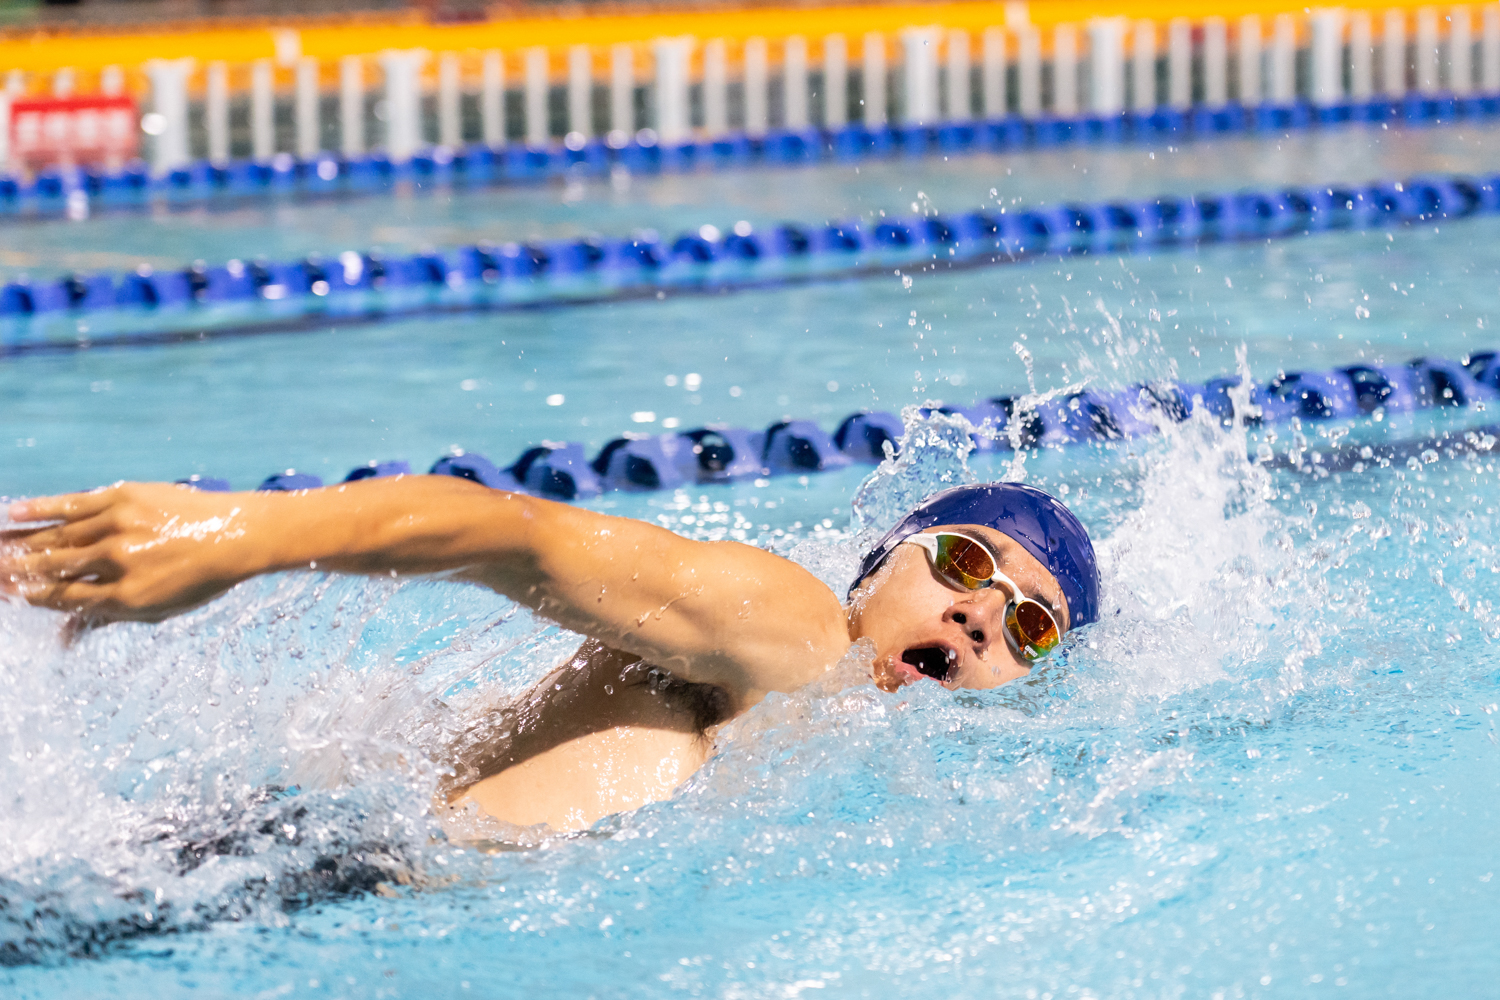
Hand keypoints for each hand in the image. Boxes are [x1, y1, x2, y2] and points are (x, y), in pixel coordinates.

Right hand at [1, 482, 262, 623]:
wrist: (237, 534)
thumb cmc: (198, 577)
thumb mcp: (159, 609)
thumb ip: (107, 619)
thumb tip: (63, 641)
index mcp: (127, 595)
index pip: (66, 598)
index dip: (34, 596)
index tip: (11, 593)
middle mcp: (119, 561)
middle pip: (53, 567)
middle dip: (17, 571)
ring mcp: (120, 526)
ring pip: (57, 536)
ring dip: (20, 541)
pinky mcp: (124, 497)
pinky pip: (74, 503)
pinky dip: (42, 509)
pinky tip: (14, 513)